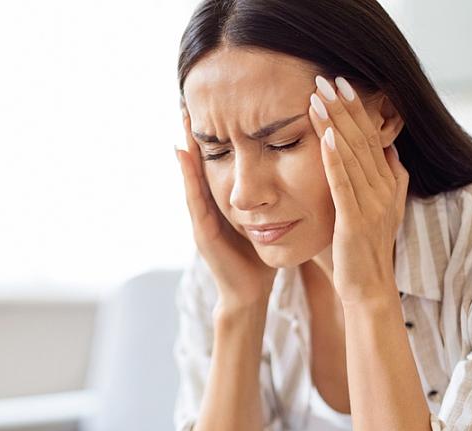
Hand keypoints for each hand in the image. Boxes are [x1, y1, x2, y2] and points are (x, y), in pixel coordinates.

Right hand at [175, 106, 276, 307]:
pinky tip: (183, 153)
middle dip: (196, 132)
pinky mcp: (203, 230)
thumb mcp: (266, 218)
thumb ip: (270, 196)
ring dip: (187, 145)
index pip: (221, 159)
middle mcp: (211, 204)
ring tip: (183, 116)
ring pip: (194, 173)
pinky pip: (194, 197)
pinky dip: (188, 174)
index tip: (217, 101)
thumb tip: (288, 168)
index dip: (218, 133)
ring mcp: (203, 216)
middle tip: (190, 98)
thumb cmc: (260, 256)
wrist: (250, 292)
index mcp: (226, 200)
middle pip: (202, 162)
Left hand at [307, 75, 408, 305]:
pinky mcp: (355, 220)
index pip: (371, 138)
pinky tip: (323, 137)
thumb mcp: (372, 209)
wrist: (368, 289)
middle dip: (344, 107)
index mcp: (387, 183)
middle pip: (363, 139)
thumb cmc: (360, 251)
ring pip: (353, 156)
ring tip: (318, 98)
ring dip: (335, 125)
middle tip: (326, 79)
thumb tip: (384, 151)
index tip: (341, 84)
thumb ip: (378, 181)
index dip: (356, 110)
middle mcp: (384, 189)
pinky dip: (334, 160)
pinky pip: (344, 185)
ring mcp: (372, 205)